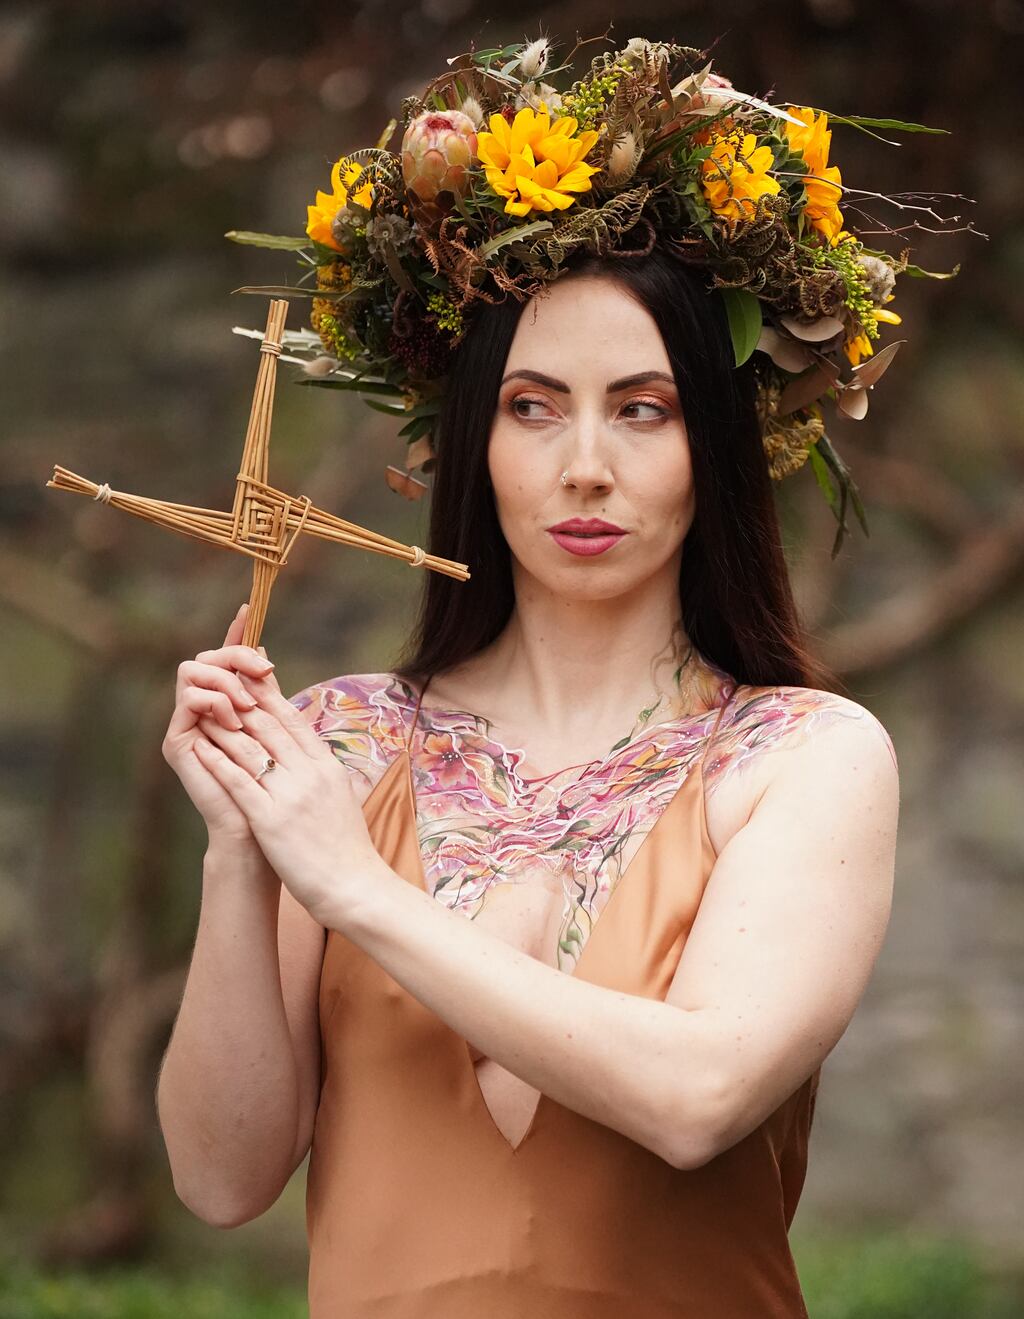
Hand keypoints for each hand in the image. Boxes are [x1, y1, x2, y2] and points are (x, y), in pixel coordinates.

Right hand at [161, 602, 277, 845]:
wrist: (260, 833)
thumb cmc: (275, 788)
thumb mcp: (276, 731)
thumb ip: (267, 694)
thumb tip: (265, 654)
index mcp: (227, 703)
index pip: (226, 659)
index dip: (235, 632)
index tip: (248, 607)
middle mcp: (201, 709)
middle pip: (205, 656)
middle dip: (235, 655)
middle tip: (264, 671)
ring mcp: (187, 724)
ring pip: (192, 671)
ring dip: (225, 680)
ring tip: (248, 704)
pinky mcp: (177, 743)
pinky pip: (187, 701)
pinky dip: (213, 702)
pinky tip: (234, 718)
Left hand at [189, 669, 384, 926]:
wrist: (354, 886)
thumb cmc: (348, 849)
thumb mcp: (341, 798)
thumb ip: (324, 773)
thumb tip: (312, 755)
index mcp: (327, 766)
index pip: (294, 720)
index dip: (269, 696)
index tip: (251, 679)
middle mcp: (309, 773)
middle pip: (269, 726)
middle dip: (242, 700)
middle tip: (219, 681)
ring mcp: (290, 794)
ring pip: (250, 747)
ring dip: (223, 725)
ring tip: (203, 709)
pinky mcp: (270, 819)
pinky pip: (238, 781)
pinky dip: (217, 760)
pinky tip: (200, 747)